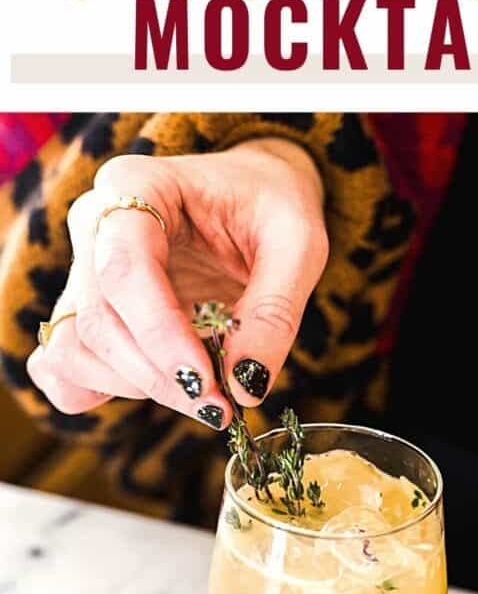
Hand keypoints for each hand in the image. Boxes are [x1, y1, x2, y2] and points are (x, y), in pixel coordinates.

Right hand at [27, 138, 327, 429]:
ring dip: (135, 388)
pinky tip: (158, 390)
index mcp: (137, 186)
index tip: (210, 384)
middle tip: (221, 407)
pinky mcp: (87, 311)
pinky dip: (99, 392)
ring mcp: (83, 270)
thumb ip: (275, 312)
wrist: (254, 195)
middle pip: (97, 319)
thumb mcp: (299, 243)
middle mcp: (94, 224)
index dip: (160, 336)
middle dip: (159, 377)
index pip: (123, 269)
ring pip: (74, 349)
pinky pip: (63, 364)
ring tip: (205, 395)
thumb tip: (245, 386)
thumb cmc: (273, 205)